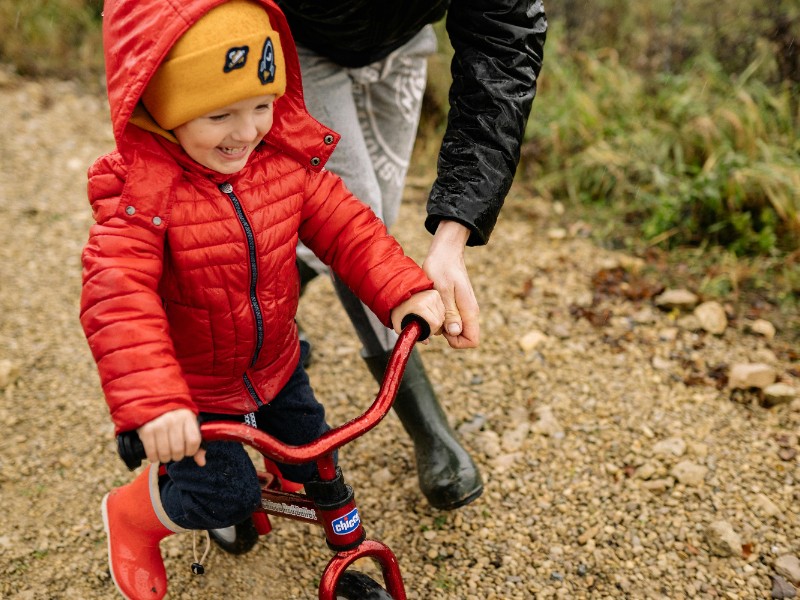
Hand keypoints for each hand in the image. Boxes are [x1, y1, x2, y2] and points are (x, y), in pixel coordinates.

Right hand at [137, 408, 205, 466]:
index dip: (191, 451)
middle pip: (179, 449)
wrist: (152, 403)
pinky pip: (152, 452)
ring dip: (166, 458)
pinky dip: (154, 458)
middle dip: (177, 456)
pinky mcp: (146, 430)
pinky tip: (155, 455)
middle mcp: (174, 420)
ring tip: (165, 455)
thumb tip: (201, 462)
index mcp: (187, 416)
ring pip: (165, 452)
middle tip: (175, 454)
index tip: (187, 451)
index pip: (194, 441)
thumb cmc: (174, 416)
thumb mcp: (188, 423)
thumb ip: (196, 442)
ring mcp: (159, 424)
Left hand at [390, 289, 444, 342]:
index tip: (424, 331)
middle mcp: (429, 299)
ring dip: (436, 320)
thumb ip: (412, 336)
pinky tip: (429, 314)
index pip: (435, 323)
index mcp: (420, 306)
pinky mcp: (435, 293)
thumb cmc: (397, 310)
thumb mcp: (399, 325)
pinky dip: (437, 313)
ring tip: (426, 320)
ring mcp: (433, 295)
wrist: (397, 294)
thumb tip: (426, 342)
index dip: (431, 331)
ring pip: (442, 314)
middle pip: (440, 319)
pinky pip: (442, 308)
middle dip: (434, 326)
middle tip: (424, 326)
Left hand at [422, 221, 479, 348]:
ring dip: (439, 325)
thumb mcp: (442, 290)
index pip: (472, 341)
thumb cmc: (442, 267)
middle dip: (445, 335)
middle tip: (431, 318)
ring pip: (453, 330)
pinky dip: (438, 318)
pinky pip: (449, 320)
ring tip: (429, 307)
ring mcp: (462, 309)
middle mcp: (468, 313)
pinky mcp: (455, 305)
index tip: (442, 329)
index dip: (456, 342)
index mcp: (469, 311)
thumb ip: (449, 312)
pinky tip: (430, 306)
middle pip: (461, 337)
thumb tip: (455, 332)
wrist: (445, 251)